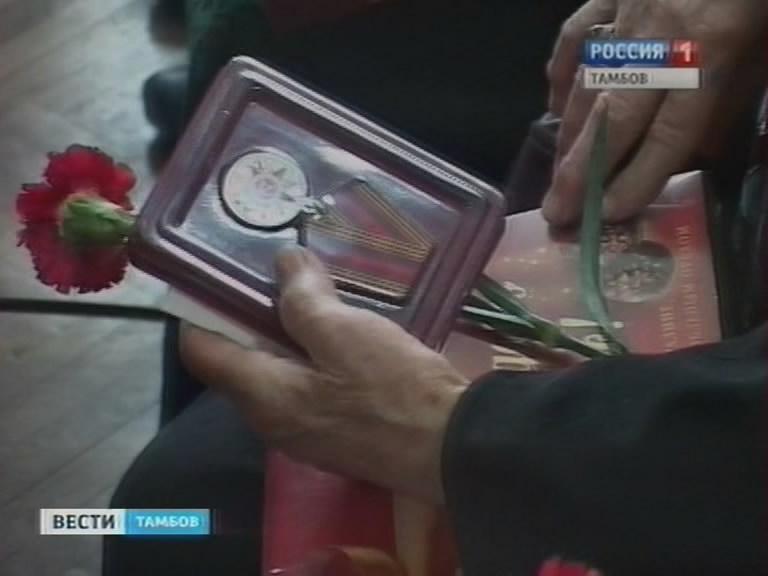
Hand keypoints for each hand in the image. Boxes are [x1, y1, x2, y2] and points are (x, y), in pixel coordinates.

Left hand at [180, 247, 467, 503]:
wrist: (450, 447)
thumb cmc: (391, 388)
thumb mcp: (343, 332)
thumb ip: (303, 298)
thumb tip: (284, 264)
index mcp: (261, 395)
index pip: (201, 350)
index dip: (201, 309)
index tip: (220, 274)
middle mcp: (270, 420)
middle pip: (237, 361)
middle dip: (249, 316)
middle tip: (277, 276)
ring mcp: (302, 432)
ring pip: (274, 374)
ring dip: (284, 335)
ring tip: (314, 297)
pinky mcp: (333, 434)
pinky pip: (304, 388)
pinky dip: (310, 357)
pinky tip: (342, 334)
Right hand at [542, 0, 766, 225]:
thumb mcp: (767, 43)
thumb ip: (738, 91)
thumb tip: (699, 147)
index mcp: (713, 48)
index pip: (670, 132)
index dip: (639, 177)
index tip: (609, 214)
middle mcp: (661, 38)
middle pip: (614, 117)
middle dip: (582, 172)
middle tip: (555, 214)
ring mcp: (628, 13)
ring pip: (589, 84)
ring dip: (569, 137)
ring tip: (553, 180)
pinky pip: (577, 34)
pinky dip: (561, 72)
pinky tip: (554, 103)